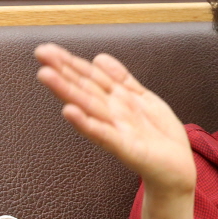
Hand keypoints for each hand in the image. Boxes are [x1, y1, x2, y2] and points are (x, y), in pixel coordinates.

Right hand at [35, 43, 195, 194]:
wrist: (177, 169)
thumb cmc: (158, 136)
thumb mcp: (143, 99)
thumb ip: (121, 80)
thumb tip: (98, 57)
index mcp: (117, 100)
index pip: (90, 77)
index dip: (70, 62)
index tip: (47, 49)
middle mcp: (111, 114)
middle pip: (84, 89)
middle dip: (62, 72)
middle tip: (40, 55)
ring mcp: (117, 131)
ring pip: (88, 107)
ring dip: (67, 91)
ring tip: (46, 76)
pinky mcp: (126, 149)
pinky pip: (104, 134)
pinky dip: (87, 124)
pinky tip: (70, 112)